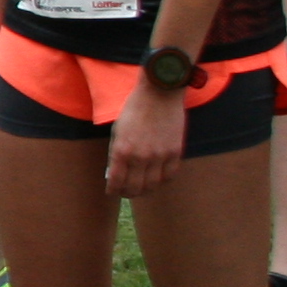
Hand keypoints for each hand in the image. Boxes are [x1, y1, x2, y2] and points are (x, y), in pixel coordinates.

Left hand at [106, 77, 187, 197]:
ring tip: (141, 188)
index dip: (113, 190)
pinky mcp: (175, 152)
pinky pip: (169, 176)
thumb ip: (116, 152)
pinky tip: (157, 179)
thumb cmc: (134, 110)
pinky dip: (162, 181)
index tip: (111, 191)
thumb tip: (116, 172)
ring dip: (145, 190)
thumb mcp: (117, 131)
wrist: (159, 94)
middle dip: (127, 193)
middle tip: (125, 192)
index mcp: (121, 151)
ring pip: (153, 185)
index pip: (116, 181)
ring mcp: (160, 156)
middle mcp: (140, 157)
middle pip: (135, 188)